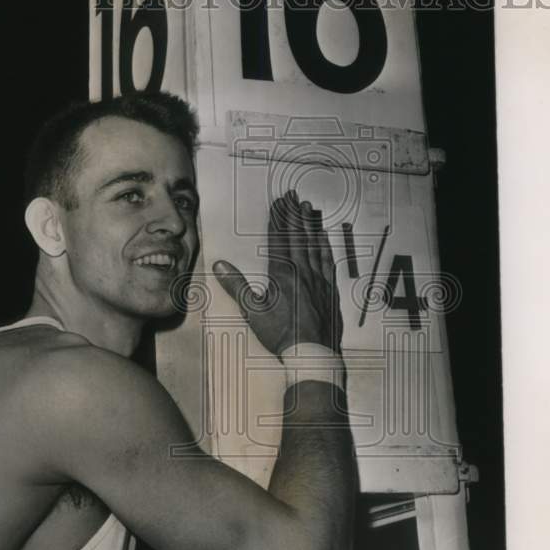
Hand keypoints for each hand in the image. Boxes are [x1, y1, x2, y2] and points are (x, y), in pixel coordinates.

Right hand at [213, 190, 341, 357]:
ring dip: (310, 225)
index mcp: (282, 274)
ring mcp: (319, 279)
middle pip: (298, 237)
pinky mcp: (330, 289)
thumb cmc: (281, 334)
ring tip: (308, 208)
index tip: (277, 203)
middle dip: (294, 214)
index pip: (279, 240)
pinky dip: (325, 246)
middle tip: (294, 196)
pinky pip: (328, 260)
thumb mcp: (252, 311)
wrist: (312, 353)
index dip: (277, 220)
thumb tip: (220, 265)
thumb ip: (236, 286)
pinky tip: (324, 237)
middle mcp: (302, 271)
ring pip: (314, 245)